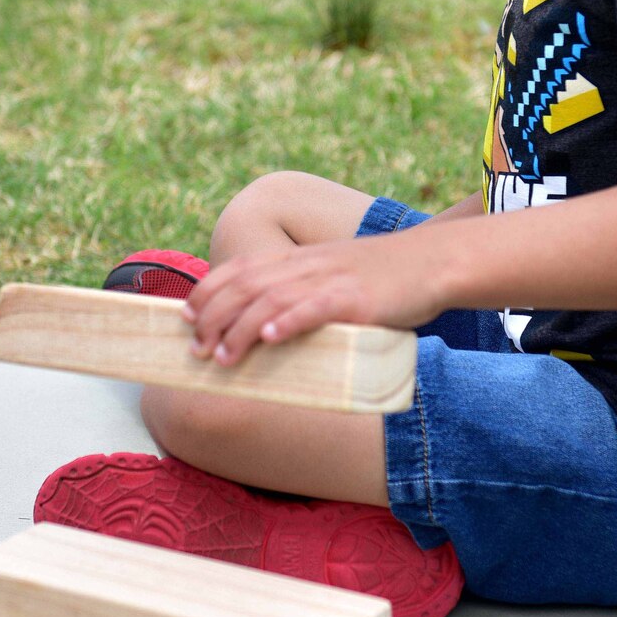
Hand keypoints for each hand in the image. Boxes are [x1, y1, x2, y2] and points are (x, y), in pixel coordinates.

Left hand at [183, 235, 446, 365]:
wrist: (432, 260)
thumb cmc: (383, 279)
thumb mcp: (334, 276)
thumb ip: (303, 295)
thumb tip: (272, 332)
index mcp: (298, 259)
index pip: (239, 269)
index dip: (207, 291)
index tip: (184, 316)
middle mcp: (307, 265)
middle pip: (245, 286)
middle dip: (213, 318)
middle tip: (195, 351)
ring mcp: (330, 280)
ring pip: (271, 299)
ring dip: (241, 329)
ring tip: (222, 357)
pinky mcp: (356, 298)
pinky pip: (315, 307)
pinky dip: (289, 321)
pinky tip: (270, 338)